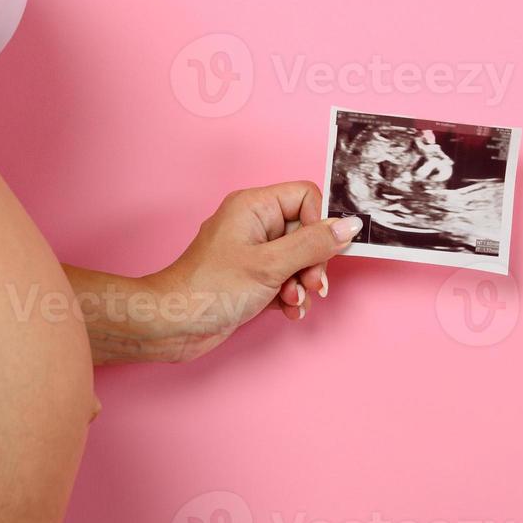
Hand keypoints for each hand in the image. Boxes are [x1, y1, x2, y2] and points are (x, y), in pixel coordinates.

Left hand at [141, 181, 362, 361]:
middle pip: (306, 230)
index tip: (322, 254)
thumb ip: (313, 245)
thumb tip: (349, 226)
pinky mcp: (251, 277)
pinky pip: (285, 278)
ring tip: (293, 300)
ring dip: (303, 283)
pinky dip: (290, 295)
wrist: (173, 325)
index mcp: (254, 206)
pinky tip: (288, 310)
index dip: (320, 225)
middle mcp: (253, 223)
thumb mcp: (270, 265)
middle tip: (310, 284)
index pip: (305, 197)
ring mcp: (252, 251)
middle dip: (313, 261)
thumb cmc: (210, 289)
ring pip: (298, 258)